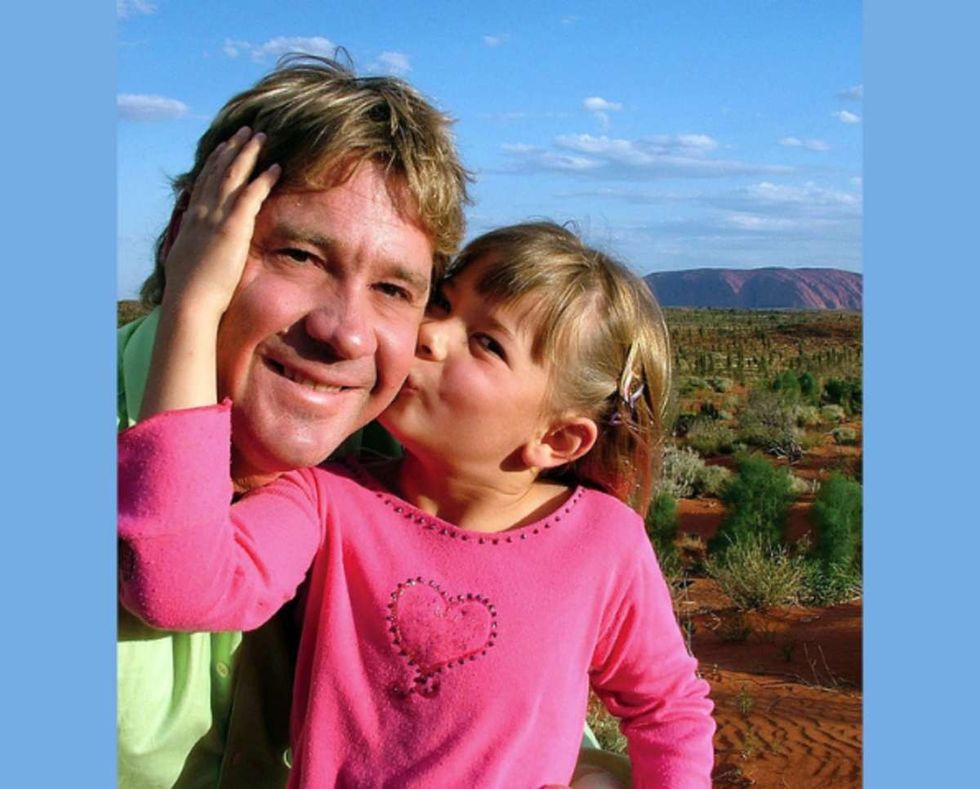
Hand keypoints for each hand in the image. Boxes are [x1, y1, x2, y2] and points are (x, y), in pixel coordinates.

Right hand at [161, 126, 279, 317]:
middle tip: (246, 131)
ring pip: (233, 175)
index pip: (203, 182)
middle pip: (218, 171)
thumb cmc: (189, 289)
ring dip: (248, 154)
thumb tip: (191, 247)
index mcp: (191, 219)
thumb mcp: (185, 260)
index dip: (215, 162)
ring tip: (261, 137)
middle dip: (233, 148)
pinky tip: (276, 167)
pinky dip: (264, 179)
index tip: (224, 147)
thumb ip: (191, 246)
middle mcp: (202, 211)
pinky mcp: (232, 227)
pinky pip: (251, 195)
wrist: (189, 300)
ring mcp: (216, 217)